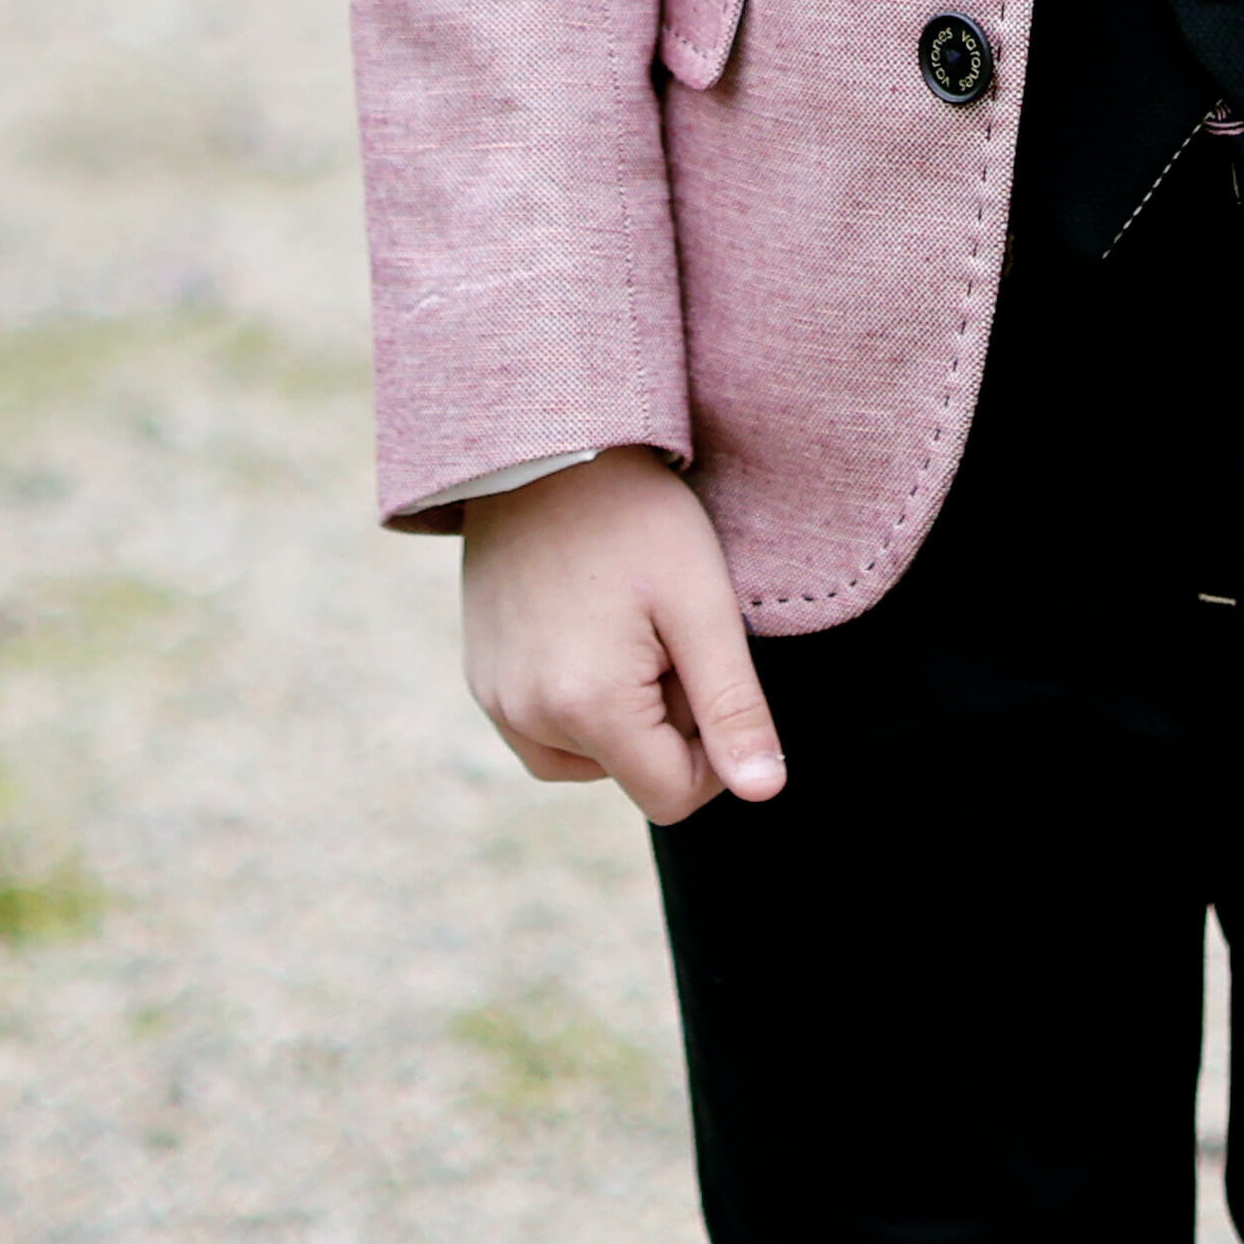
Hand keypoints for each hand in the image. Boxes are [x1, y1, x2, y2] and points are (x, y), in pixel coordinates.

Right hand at [458, 448, 784, 818]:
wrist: (544, 446)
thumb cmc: (635, 517)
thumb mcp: (702, 604)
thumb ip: (733, 707)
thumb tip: (763, 794)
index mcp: (588, 707)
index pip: (671, 797)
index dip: (713, 752)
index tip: (714, 676)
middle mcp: (527, 719)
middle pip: (630, 773)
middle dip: (665, 720)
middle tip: (666, 630)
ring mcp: (495, 701)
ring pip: (587, 758)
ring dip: (623, 714)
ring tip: (629, 626)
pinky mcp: (480, 680)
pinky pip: (543, 730)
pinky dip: (581, 701)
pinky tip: (593, 628)